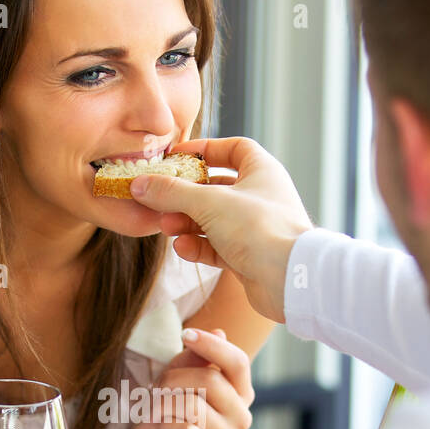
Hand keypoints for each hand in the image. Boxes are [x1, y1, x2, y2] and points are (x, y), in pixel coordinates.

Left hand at [118, 327, 254, 428]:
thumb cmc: (165, 411)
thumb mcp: (176, 376)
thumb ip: (195, 357)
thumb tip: (219, 332)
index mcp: (240, 393)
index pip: (237, 362)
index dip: (212, 345)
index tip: (185, 334)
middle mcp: (241, 417)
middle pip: (211, 381)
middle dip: (173, 380)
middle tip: (156, 390)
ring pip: (194, 406)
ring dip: (164, 405)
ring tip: (156, 412)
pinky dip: (166, 427)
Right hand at [124, 136, 312, 322]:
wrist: (289, 279)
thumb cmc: (260, 228)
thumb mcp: (209, 202)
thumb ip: (171, 192)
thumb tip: (140, 184)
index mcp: (262, 171)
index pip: (233, 149)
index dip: (204, 150)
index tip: (177, 157)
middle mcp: (260, 197)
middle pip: (215, 187)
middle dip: (184, 195)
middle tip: (159, 201)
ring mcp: (254, 228)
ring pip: (212, 220)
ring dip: (187, 223)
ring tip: (166, 227)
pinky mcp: (248, 257)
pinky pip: (217, 246)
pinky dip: (198, 246)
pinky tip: (182, 248)